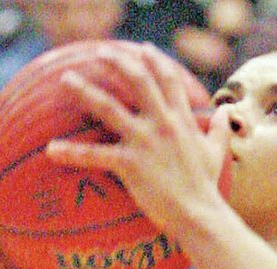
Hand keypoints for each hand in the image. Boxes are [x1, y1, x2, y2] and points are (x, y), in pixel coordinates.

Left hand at [47, 44, 230, 243]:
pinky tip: (50, 149)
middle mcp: (161, 123)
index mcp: (181, 118)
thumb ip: (220, 129)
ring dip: (85, 90)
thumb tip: (225, 112)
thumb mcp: (217, 152)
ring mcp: (144, 142)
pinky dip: (71, 152)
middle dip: (117, 61)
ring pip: (109, 107)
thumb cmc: (206, 188)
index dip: (154, 58)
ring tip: (65, 78)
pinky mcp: (130, 164)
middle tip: (99, 51)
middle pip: (137, 79)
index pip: (167, 78)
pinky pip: (95, 155)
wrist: (200, 215)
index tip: (141, 47)